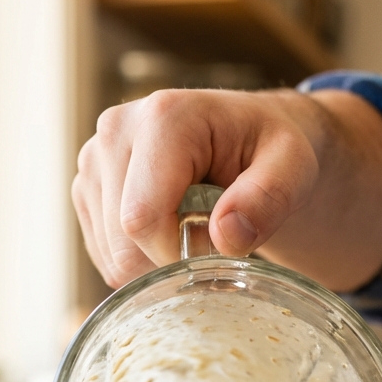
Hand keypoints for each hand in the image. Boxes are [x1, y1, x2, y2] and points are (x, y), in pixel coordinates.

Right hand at [72, 87, 381, 293]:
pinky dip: (139, 260)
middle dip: (168, 261)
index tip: (220, 246)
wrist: (253, 139)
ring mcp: (94, 159)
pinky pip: (104, 255)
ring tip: (192, 230)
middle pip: (122, 243)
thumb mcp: (294, 169)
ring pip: (110, 256)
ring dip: (155, 263)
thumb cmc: (273, 151)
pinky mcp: (88, 186)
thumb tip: (226, 235)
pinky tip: (170, 233)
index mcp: (162, 118)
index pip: (142, 219)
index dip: (180, 255)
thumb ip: (268, 198)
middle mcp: (115, 130)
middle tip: (211, 240)